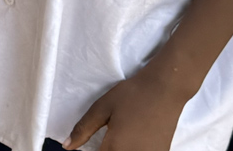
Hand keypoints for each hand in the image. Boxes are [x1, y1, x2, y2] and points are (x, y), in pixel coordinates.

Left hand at [64, 70, 190, 150]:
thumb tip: (67, 147)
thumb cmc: (132, 95)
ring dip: (117, 150)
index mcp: (115, 148)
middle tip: (108, 137)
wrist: (165, 88)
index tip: (96, 143)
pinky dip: (133, 150)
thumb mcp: (102, 108)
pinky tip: (132, 140)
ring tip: (117, 138)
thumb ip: (83, 129)